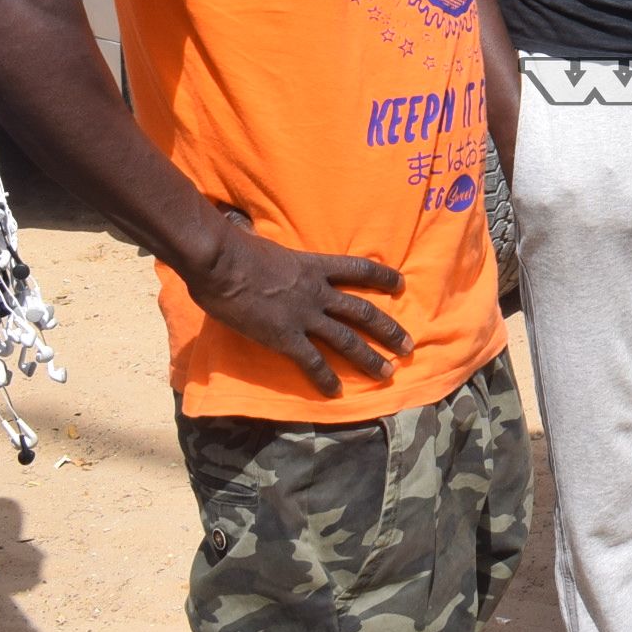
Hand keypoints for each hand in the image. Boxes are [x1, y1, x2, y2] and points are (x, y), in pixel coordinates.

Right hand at [184, 213, 411, 399]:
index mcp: (315, 265)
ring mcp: (304, 315)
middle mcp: (318, 291)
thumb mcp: (267, 244)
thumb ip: (276, 252)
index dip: (382, 277)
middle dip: (388, 330)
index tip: (401, 284)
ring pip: (345, 340)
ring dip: (368, 358)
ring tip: (387, 373)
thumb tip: (260, 239)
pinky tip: (335, 393)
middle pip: (362, 312)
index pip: (358, 269)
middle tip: (408, 345)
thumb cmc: (237, 248)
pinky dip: (325, 378)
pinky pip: (311, 361)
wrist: (223, 263)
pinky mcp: (285, 337)